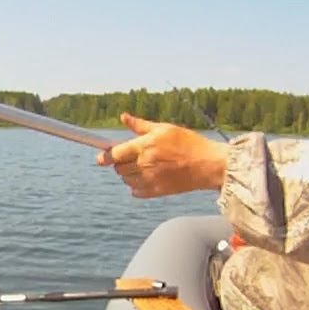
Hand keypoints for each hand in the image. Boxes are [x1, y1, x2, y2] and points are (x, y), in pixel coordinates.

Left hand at [96, 113, 228, 197]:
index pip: (115, 154)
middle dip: (120, 163)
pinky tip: (147, 178)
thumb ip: (140, 125)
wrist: (208, 165)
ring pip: (126, 180)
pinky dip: (136, 186)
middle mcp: (145, 163)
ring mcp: (151, 179)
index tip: (100, 158)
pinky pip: (136, 192)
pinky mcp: (157, 192)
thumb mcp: (165, 128)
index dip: (105, 156)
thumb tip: (123, 117)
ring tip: (142, 166)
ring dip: (128, 174)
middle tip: (129, 157)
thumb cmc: (188, 143)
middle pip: (119, 168)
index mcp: (145, 146)